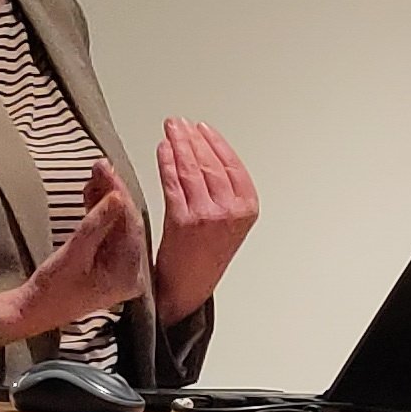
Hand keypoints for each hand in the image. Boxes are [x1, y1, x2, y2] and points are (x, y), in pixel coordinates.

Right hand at [0, 160, 147, 346]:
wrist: (33, 310)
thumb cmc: (52, 289)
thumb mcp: (75, 253)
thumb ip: (97, 223)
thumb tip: (117, 195)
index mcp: (129, 275)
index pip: (130, 224)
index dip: (118, 193)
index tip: (106, 170)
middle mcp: (130, 272)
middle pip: (125, 222)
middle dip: (111, 193)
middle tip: (99, 166)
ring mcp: (119, 267)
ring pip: (115, 224)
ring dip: (104, 200)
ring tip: (93, 176)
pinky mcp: (106, 262)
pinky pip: (106, 232)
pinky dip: (97, 213)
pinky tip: (90, 193)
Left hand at [151, 118, 257, 319]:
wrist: (187, 288)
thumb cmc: (204, 256)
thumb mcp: (229, 222)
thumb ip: (225, 192)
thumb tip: (207, 154)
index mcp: (248, 208)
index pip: (232, 165)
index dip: (214, 142)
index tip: (201, 128)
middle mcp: (231, 211)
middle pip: (210, 163)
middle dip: (192, 138)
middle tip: (179, 123)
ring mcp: (208, 215)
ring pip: (192, 169)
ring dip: (178, 144)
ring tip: (170, 129)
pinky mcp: (183, 221)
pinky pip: (173, 182)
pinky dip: (166, 162)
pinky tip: (162, 149)